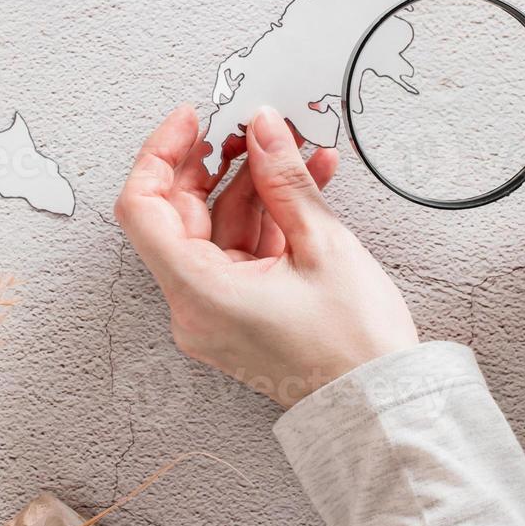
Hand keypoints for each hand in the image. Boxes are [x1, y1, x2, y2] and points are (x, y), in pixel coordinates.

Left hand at [114, 104, 418, 406]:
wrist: (381, 405)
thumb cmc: (354, 346)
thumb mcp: (322, 245)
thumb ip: (284, 178)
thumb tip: (262, 128)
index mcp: (199, 293)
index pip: (142, 209)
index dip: (160, 154)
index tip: (193, 120)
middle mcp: (195, 307)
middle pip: (179, 214)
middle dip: (216, 164)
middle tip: (250, 127)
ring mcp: (216, 312)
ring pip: (217, 228)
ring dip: (254, 185)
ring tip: (294, 147)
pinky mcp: (240, 313)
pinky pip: (241, 251)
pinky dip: (268, 217)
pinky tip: (304, 182)